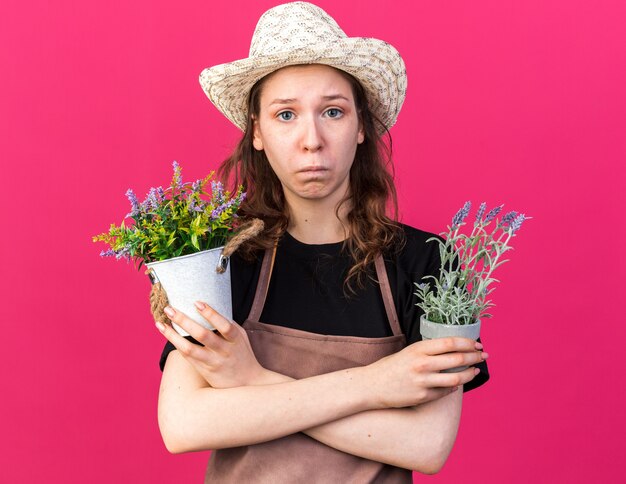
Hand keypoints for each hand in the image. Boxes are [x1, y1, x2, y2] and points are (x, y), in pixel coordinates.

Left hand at [156, 301, 265, 388]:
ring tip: (161, 324)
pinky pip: (187, 356)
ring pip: (190, 349)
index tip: (197, 303)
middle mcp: (224, 351)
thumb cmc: (242, 355)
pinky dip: (176, 344)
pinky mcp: (204, 371)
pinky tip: (168, 334)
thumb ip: (227, 325)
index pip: (224, 325)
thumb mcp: (241, 338)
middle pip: (203, 335)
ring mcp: (214, 362)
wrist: (247, 383)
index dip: (211, 314)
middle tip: (169, 309)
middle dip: (184, 320)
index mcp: (236, 340)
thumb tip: (209, 308)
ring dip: (173, 335)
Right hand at [363, 337, 487, 409]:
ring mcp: (423, 382)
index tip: (477, 344)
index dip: (468, 343)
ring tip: (475, 371)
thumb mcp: (408, 352)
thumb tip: (453, 350)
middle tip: (484, 356)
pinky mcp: (423, 397)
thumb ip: (428, 351)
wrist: (371, 386)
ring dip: (470, 374)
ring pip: (456, 378)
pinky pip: (446, 392)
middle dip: (475, 356)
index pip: (450, 343)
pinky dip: (454, 386)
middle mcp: (422, 364)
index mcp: (418, 349)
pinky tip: (457, 383)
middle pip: (457, 359)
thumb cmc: (390, 367)